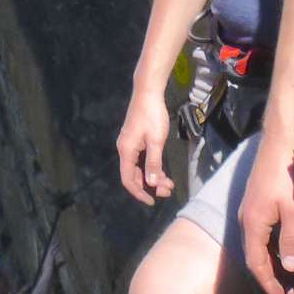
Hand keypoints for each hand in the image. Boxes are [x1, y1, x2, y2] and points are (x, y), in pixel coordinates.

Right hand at [115, 90, 174, 204]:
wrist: (148, 92)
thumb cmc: (152, 115)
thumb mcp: (156, 141)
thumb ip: (154, 162)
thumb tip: (152, 183)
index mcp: (126, 150)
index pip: (128, 179)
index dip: (139, 192)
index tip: (152, 201)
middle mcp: (125, 149)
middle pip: (134, 174)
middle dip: (150, 185)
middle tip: (167, 191)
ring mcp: (130, 144)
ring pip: (139, 167)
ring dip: (153, 176)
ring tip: (169, 183)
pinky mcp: (136, 139)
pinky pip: (142, 159)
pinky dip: (152, 167)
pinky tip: (163, 171)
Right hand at [239, 131, 293, 293]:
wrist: (280, 140)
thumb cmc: (287, 173)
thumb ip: (291, 238)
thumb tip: (291, 267)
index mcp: (253, 223)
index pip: (256, 263)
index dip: (269, 283)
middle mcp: (246, 219)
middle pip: (254, 257)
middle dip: (270, 277)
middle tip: (287, 291)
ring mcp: (249, 210)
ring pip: (257, 245)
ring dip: (271, 263)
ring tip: (288, 277)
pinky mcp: (256, 203)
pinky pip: (260, 234)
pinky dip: (270, 248)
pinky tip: (284, 250)